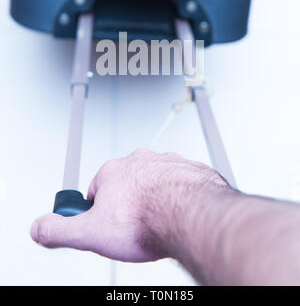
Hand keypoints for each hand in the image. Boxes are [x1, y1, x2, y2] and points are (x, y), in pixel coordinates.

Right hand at [30, 149, 227, 261]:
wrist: (192, 215)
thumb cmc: (147, 220)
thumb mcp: (89, 233)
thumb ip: (60, 230)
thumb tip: (40, 227)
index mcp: (113, 171)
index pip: (95, 190)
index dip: (94, 211)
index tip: (97, 226)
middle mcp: (140, 161)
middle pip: (125, 185)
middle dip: (125, 205)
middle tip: (129, 231)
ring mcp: (167, 163)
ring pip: (154, 183)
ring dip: (153, 200)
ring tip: (155, 225)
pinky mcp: (191, 170)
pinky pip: (180, 183)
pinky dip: (177, 197)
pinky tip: (176, 216)